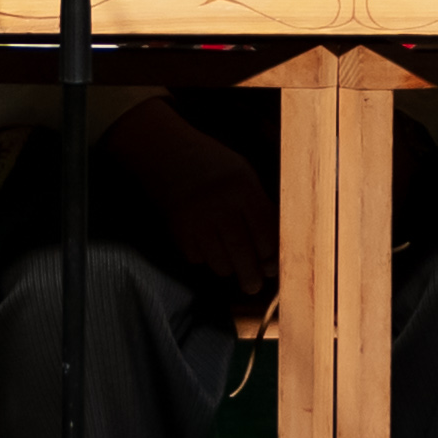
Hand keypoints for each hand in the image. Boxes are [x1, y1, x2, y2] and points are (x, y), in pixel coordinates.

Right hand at [106, 101, 273, 291]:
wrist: (165, 151)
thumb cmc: (212, 162)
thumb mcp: (243, 173)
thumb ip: (258, 204)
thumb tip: (272, 245)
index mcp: (244, 189)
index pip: (266, 234)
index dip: (272, 256)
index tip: (272, 267)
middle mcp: (222, 206)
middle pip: (243, 254)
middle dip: (252, 277)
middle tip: (254, 286)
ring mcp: (197, 219)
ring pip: (220, 262)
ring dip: (228, 268)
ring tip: (231, 264)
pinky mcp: (178, 230)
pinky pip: (197, 258)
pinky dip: (204, 258)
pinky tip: (207, 246)